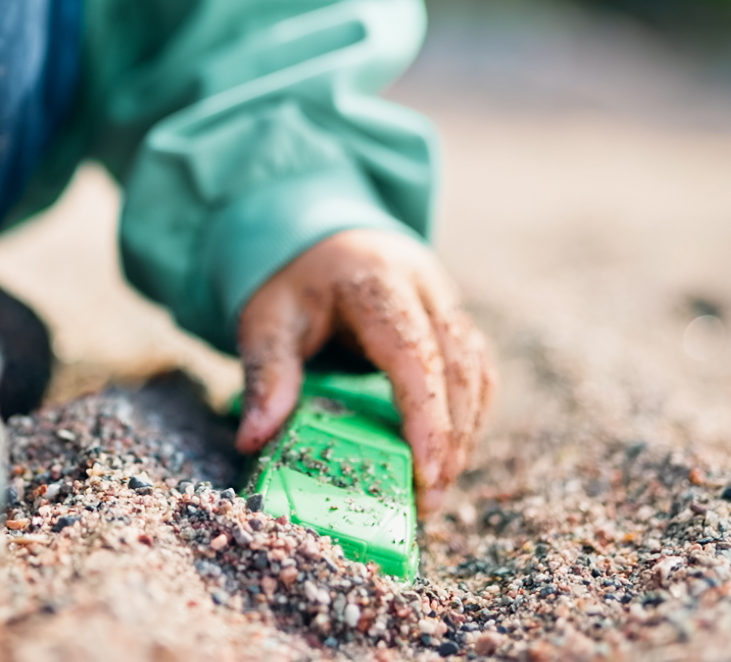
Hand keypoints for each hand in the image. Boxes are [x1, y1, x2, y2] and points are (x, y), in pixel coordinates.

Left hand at [234, 229, 492, 516]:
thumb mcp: (265, 321)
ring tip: (441, 484)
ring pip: (476, 367)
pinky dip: (472, 408)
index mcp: (376, 282)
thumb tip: (253, 439)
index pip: (415, 355)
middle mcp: (422, 286)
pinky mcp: (451, 314)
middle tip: (432, 498)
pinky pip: (477, 364)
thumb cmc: (289, 283)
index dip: (427, 418)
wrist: (311, 234)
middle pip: (457, 366)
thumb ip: (266, 374)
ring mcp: (443, 297)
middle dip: (452, 437)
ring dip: (467, 428)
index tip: (426, 475)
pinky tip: (453, 448)